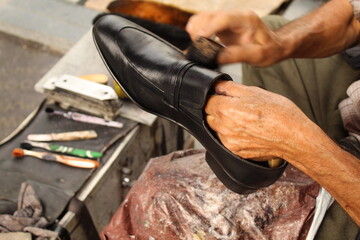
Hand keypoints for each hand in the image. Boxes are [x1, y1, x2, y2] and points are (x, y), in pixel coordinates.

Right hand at [186, 11, 285, 66]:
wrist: (273, 45)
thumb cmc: (269, 50)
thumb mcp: (256, 56)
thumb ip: (236, 55)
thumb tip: (215, 58)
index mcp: (246, 20)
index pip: (222, 19)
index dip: (208, 28)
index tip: (198, 41)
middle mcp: (235, 15)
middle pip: (208, 16)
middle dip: (198, 31)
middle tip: (198, 49)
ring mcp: (227, 18)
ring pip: (202, 17)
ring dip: (195, 31)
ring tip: (198, 47)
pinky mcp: (221, 24)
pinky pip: (203, 23)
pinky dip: (197, 32)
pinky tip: (200, 44)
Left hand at [205, 81, 320, 161]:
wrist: (294, 138)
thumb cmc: (280, 114)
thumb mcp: (256, 92)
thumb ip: (231, 88)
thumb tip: (218, 85)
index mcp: (226, 109)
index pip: (207, 101)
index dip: (215, 97)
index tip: (223, 97)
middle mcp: (224, 127)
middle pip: (209, 116)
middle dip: (218, 110)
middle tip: (236, 107)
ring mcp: (228, 141)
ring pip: (217, 129)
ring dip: (224, 123)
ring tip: (244, 119)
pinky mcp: (235, 151)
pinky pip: (226, 140)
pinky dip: (232, 135)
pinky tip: (247, 130)